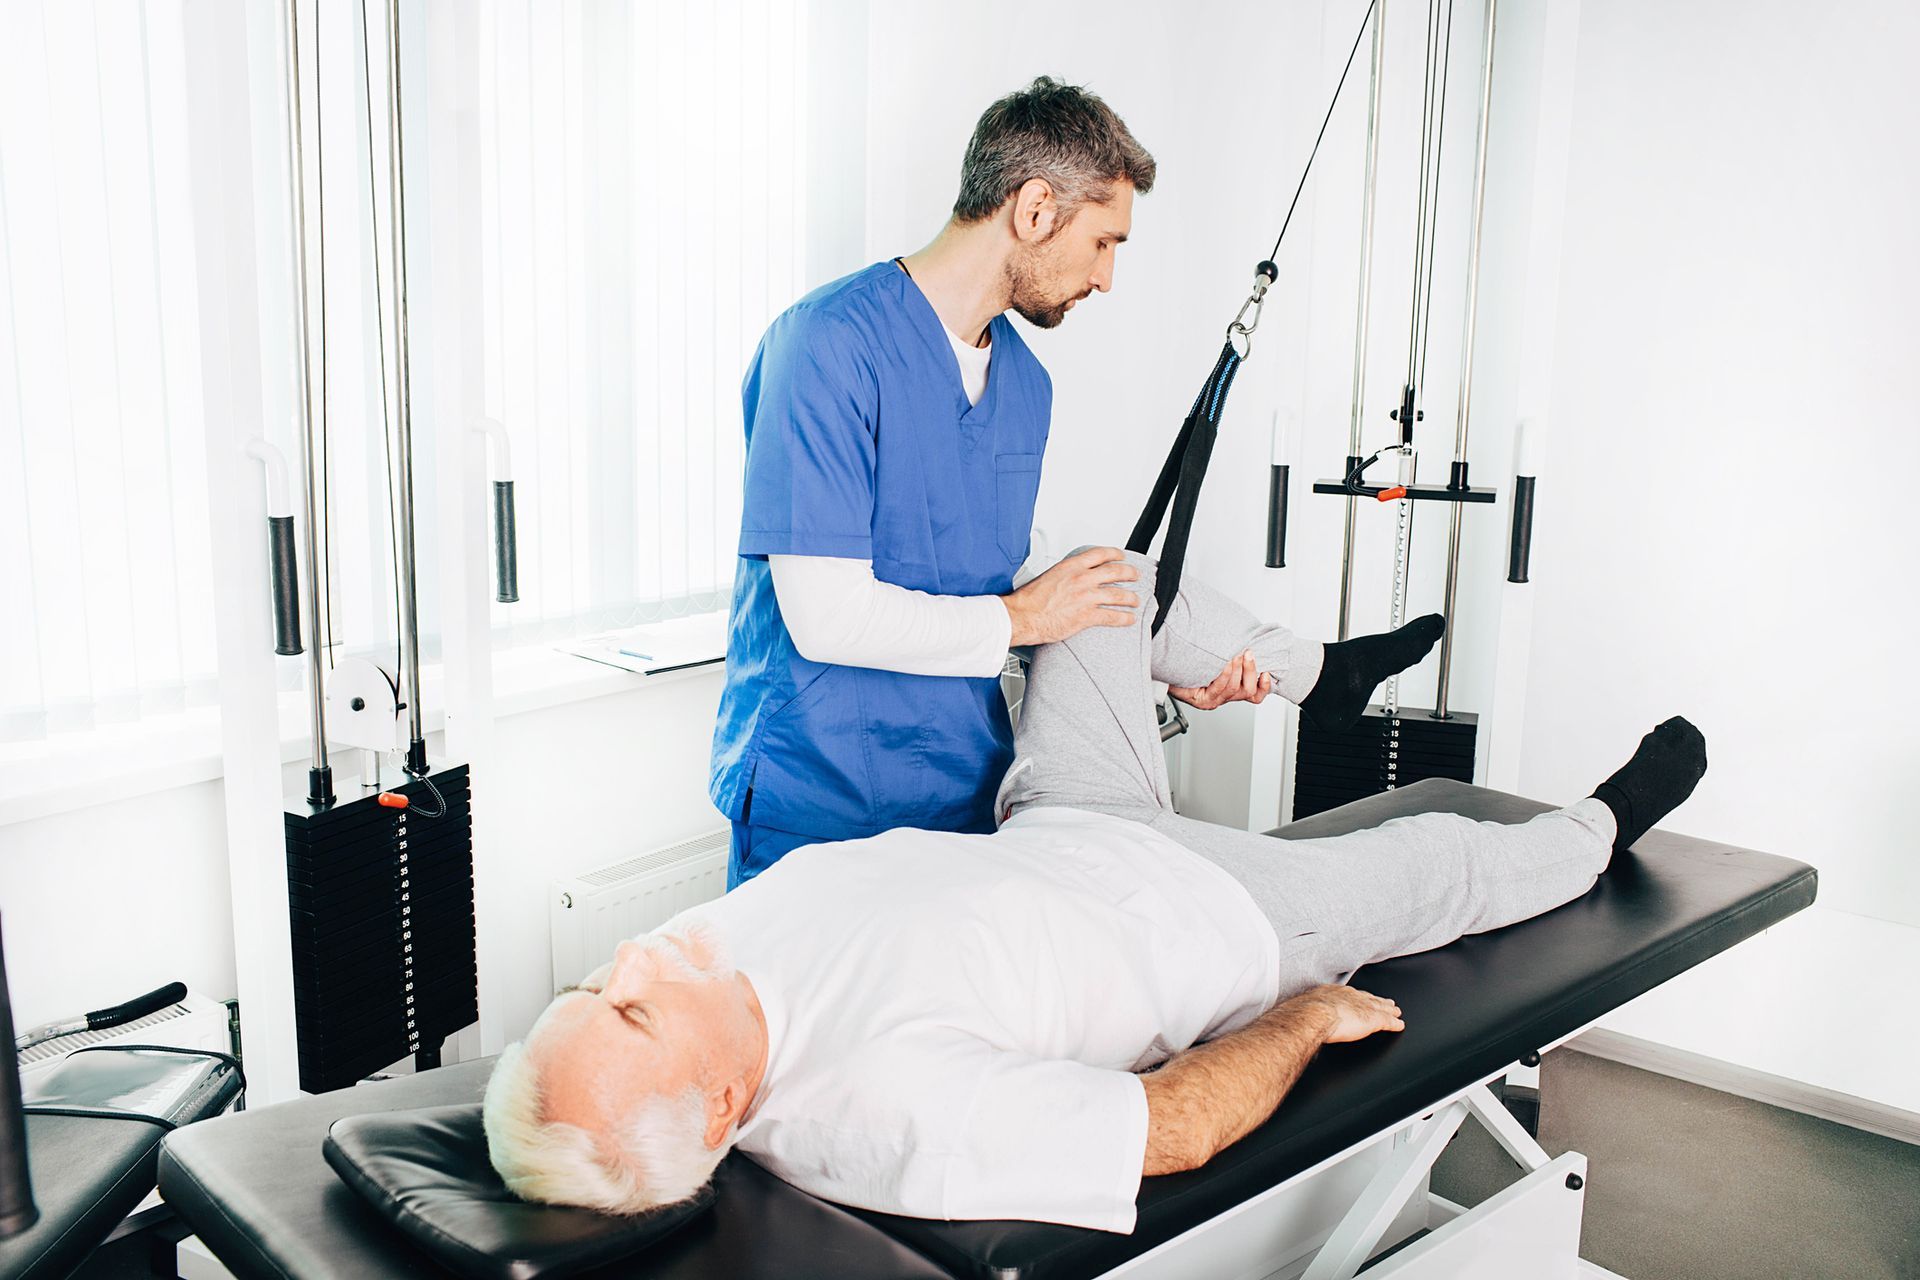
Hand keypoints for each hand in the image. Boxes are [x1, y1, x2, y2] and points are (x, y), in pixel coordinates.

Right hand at [1000, 547, 1139, 645]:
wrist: (1022, 616)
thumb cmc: (1028, 600)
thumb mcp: (1047, 576)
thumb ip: (1062, 576)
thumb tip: (1066, 579)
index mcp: (1071, 566)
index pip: (1100, 554)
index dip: (1114, 554)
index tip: (1121, 556)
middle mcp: (1082, 579)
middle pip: (1115, 571)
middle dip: (1130, 573)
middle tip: (1135, 575)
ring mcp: (1086, 597)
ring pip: (1118, 594)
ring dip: (1131, 598)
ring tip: (1135, 600)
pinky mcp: (1087, 616)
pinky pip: (1112, 616)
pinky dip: (1124, 618)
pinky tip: (1129, 619)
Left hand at [1169, 651, 1271, 709]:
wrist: (1166, 671)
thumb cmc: (1191, 663)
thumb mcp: (1215, 657)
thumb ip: (1232, 653)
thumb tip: (1245, 638)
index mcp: (1230, 690)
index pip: (1255, 695)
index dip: (1264, 686)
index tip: (1267, 672)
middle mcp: (1223, 698)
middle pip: (1248, 691)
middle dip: (1251, 670)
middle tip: (1248, 653)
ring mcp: (1213, 701)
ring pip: (1234, 689)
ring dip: (1238, 670)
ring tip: (1236, 654)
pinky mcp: (1202, 701)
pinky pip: (1219, 689)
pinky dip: (1225, 674)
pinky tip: (1225, 664)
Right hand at [1303, 984, 1404, 1043]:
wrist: (1313, 1015)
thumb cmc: (1305, 1013)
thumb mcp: (1305, 1009)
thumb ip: (1308, 1011)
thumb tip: (1300, 1019)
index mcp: (1333, 993)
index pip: (1350, 994)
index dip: (1358, 997)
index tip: (1362, 998)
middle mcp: (1349, 996)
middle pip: (1368, 998)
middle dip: (1377, 1000)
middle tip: (1386, 1002)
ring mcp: (1362, 1006)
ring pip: (1380, 1007)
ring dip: (1388, 1010)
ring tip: (1396, 1011)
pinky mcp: (1372, 1019)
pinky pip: (1387, 1021)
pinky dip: (1394, 1024)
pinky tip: (1399, 1025)